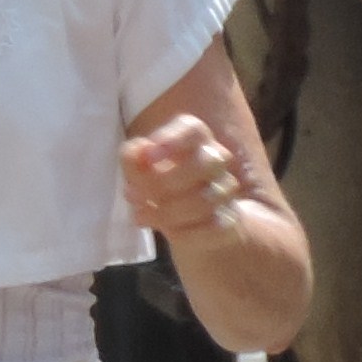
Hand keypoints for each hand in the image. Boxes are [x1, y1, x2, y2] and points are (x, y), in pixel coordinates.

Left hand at [121, 115, 258, 243]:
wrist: (196, 222)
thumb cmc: (164, 186)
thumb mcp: (141, 172)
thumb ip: (134, 158)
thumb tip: (138, 151)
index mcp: (195, 140)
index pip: (194, 130)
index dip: (173, 139)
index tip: (150, 155)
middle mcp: (216, 160)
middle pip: (205, 163)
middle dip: (163, 182)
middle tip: (132, 196)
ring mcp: (226, 190)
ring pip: (205, 199)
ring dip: (166, 211)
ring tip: (140, 216)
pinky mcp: (229, 219)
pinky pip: (211, 226)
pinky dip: (183, 231)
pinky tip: (165, 231)